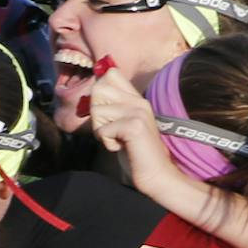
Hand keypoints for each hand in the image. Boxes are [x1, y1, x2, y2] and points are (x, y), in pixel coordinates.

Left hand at [86, 62, 171, 187]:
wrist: (156, 174)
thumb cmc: (135, 154)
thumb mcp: (122, 126)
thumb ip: (111, 109)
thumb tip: (92, 94)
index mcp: (136, 98)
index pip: (110, 74)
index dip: (98, 91)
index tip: (105, 112)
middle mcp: (138, 100)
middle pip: (98, 89)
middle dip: (96, 115)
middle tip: (111, 131)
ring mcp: (138, 111)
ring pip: (97, 110)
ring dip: (101, 130)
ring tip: (117, 140)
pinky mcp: (134, 126)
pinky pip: (102, 130)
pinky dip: (107, 143)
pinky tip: (121, 147)